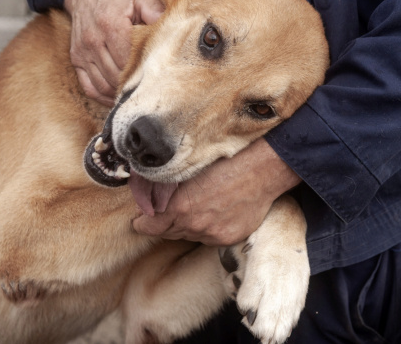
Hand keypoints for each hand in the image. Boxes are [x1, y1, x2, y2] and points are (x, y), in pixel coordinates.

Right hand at [64, 0, 163, 105]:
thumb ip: (156, 12)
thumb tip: (172, 29)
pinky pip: (89, 87)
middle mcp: (93, 40)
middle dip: (134, 85)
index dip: (144, 71)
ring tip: (137, 95)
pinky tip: (118, 98)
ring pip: (103, 85)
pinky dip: (103, 98)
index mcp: (111, 25)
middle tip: (152, 90)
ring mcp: (83, 52)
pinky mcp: (76, 60)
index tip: (158, 76)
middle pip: (116, 75)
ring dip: (120, 94)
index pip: (129, 59)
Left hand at [132, 138, 301, 245]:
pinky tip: (212, 214)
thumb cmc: (225, 162)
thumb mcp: (189, 169)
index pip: (148, 226)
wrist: (260, 171)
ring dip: (185, 226)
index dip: (142, 223)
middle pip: (167, 233)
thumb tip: (149, 191)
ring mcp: (210, 234)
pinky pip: (208, 238)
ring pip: (188, 235)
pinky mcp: (227, 238)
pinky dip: (206, 229)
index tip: (140, 220)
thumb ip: (167, 186)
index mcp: (178, 206)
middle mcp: (193, 224)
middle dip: (163, 224)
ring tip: (193, 210)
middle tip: (164, 213)